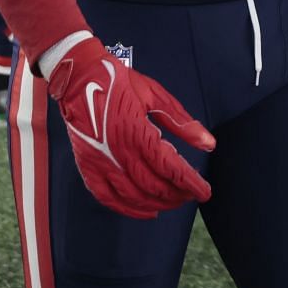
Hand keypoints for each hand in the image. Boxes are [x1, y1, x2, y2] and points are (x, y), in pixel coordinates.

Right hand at [47, 36, 214, 218]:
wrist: (77, 76)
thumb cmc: (118, 80)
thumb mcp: (154, 95)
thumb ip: (181, 121)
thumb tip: (209, 144)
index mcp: (136, 131)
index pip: (170, 167)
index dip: (190, 183)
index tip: (205, 192)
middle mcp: (118, 151)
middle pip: (154, 185)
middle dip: (177, 194)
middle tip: (192, 194)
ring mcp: (100, 161)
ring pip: (134, 195)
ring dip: (158, 203)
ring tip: (174, 201)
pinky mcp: (88, 165)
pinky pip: (108, 197)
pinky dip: (128, 209)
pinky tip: (146, 211)